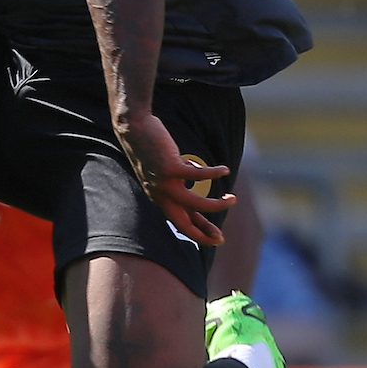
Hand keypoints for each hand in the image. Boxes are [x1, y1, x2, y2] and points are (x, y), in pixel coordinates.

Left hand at [116, 113, 232, 247]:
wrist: (134, 128)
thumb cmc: (152, 146)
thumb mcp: (167, 167)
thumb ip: (181, 177)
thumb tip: (200, 176)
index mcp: (160, 198)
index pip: (181, 221)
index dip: (199, 232)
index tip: (216, 237)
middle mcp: (161, 195)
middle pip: (183, 223)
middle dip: (203, 233)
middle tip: (221, 239)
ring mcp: (165, 183)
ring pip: (195, 203)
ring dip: (216, 205)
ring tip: (232, 199)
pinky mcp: (170, 168)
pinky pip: (199, 176)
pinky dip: (214, 173)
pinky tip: (225, 170)